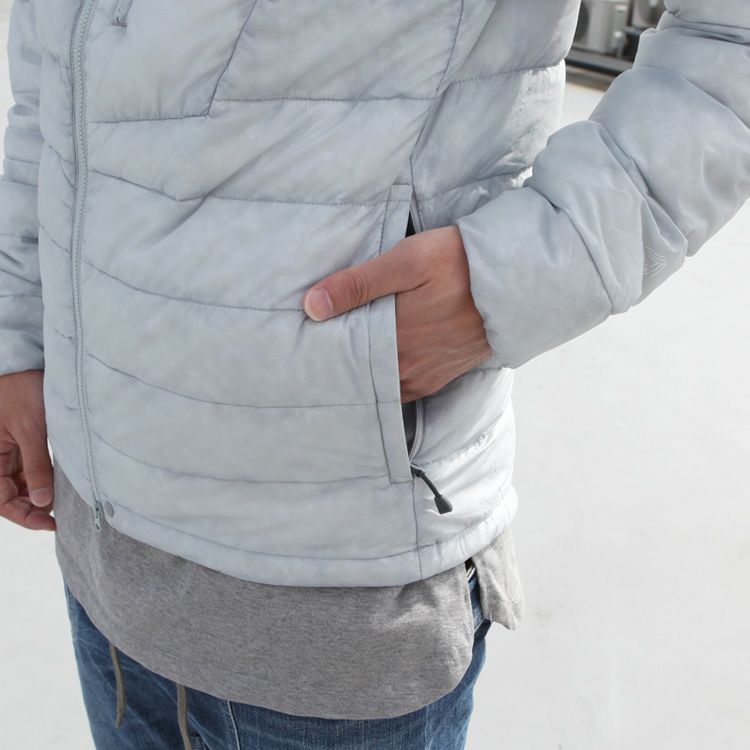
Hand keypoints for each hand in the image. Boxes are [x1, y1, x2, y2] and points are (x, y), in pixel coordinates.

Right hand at [0, 370, 54, 530]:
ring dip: (37, 496)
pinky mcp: (20, 443)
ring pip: (19, 485)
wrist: (23, 363)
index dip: (23, 516)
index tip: (50, 523)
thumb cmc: (21, 390)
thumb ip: (36, 467)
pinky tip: (59, 484)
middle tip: (60, 516)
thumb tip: (42, 502)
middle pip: (9, 496)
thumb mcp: (31, 429)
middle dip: (31, 509)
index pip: (1, 501)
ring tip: (63, 500)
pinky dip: (41, 480)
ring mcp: (6, 451)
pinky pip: (26, 470)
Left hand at [302, 225, 491, 402]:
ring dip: (363, 370)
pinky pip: (402, 386)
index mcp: (391, 338)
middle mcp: (404, 367)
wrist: (516, 283)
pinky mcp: (438, 377)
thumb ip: (359, 284)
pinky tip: (378, 363)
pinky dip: (386, 377)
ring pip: (379, 380)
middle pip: (358, 370)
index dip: (322, 346)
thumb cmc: (460, 264)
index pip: (341, 352)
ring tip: (344, 355)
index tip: (304, 339)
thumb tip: (311, 306)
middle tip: (315, 350)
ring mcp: (422, 375)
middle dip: (339, 361)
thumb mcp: (408, 260)